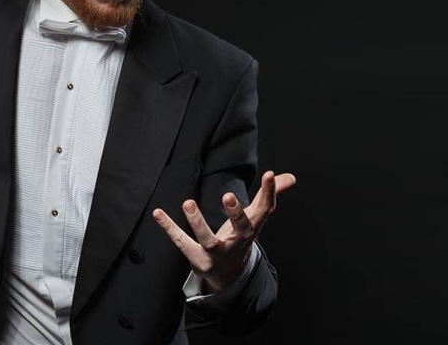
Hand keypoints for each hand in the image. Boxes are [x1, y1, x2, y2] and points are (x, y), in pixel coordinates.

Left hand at [152, 170, 295, 292]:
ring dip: (197, 221)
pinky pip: (182, 242)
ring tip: (188, 202)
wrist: (228, 274)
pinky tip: (158, 213)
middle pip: (240, 229)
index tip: (268, 174)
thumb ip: (268, 196)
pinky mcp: (197, 258)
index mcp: (251, 227)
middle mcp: (236, 241)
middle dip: (236, 213)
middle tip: (229, 195)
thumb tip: (290, 177)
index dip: (268, 192)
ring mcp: (217, 252)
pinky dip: (169, 228)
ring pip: (208, 240)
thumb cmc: (239, 238)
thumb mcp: (255, 218)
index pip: (265, 209)